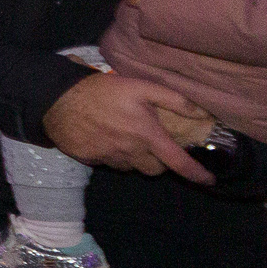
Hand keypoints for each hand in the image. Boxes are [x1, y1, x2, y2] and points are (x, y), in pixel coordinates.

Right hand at [43, 72, 213, 183]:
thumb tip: (203, 113)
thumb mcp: (141, 87)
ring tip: (126, 138)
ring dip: (135, 158)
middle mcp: (130, 151)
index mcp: (147, 135)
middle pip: (155, 170)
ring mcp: (109, 158)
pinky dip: (113, 155)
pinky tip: (105, 138)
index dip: (196, 173)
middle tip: (154, 146)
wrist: (58, 99)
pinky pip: (109, 163)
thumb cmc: (103, 91)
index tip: (208, 180)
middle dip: (160, 162)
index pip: (178, 161)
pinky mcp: (91, 160)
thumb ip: (174, 100)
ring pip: (131, 167)